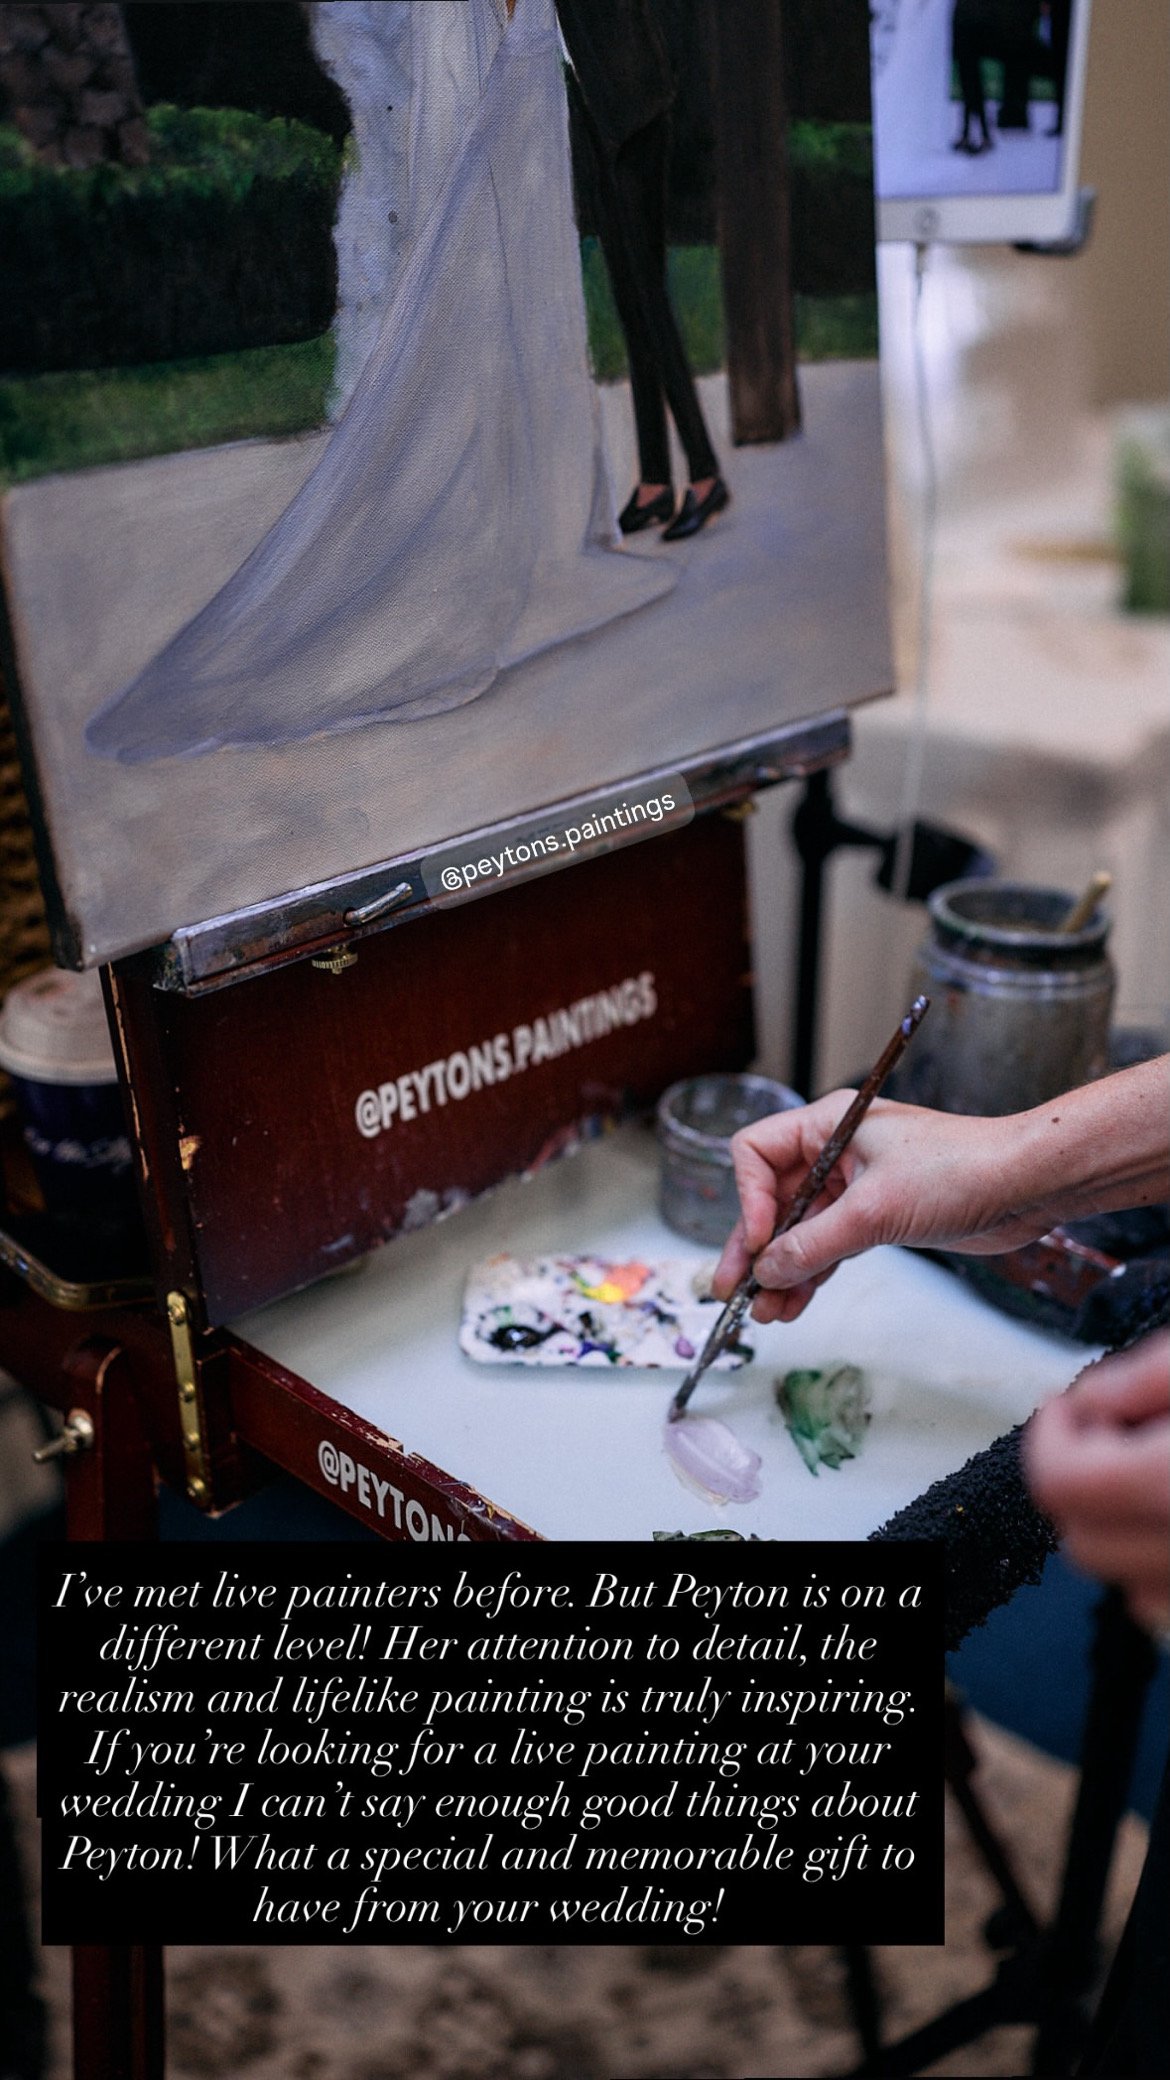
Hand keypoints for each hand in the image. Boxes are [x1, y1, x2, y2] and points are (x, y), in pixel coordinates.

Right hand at [712, 1092, 1036, 1324]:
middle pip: (772, 1199)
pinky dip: (812, 1272)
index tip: (760, 1242)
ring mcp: (856, 1185)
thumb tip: (768, 1270)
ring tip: (764, 1311)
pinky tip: (795, 1302)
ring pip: (800, 1229)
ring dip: (782, 1269)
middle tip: (732, 1288)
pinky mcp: (878, 1215)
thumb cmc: (962, 1169)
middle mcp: (835, 1152)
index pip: (757, 1153)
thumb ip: (814, 1244)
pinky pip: (829, 1245)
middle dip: (754, 1246)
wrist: (1027, 1185)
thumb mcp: (875, 1211)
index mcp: (828, 1125)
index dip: (748, 1198)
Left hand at [1025, 1332, 1169, 1635]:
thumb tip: (1086, 1401)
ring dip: (1120, 1532)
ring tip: (1156, 1470)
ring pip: (1126, 1587)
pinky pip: (1169, 1607)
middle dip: (1080, 1483)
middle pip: (1083, 1543)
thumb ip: (1145, 1376)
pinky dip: (1160, 1566)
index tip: (1065, 1406)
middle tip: (1115, 1434)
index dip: (1050, 1437)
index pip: (1065, 1486)